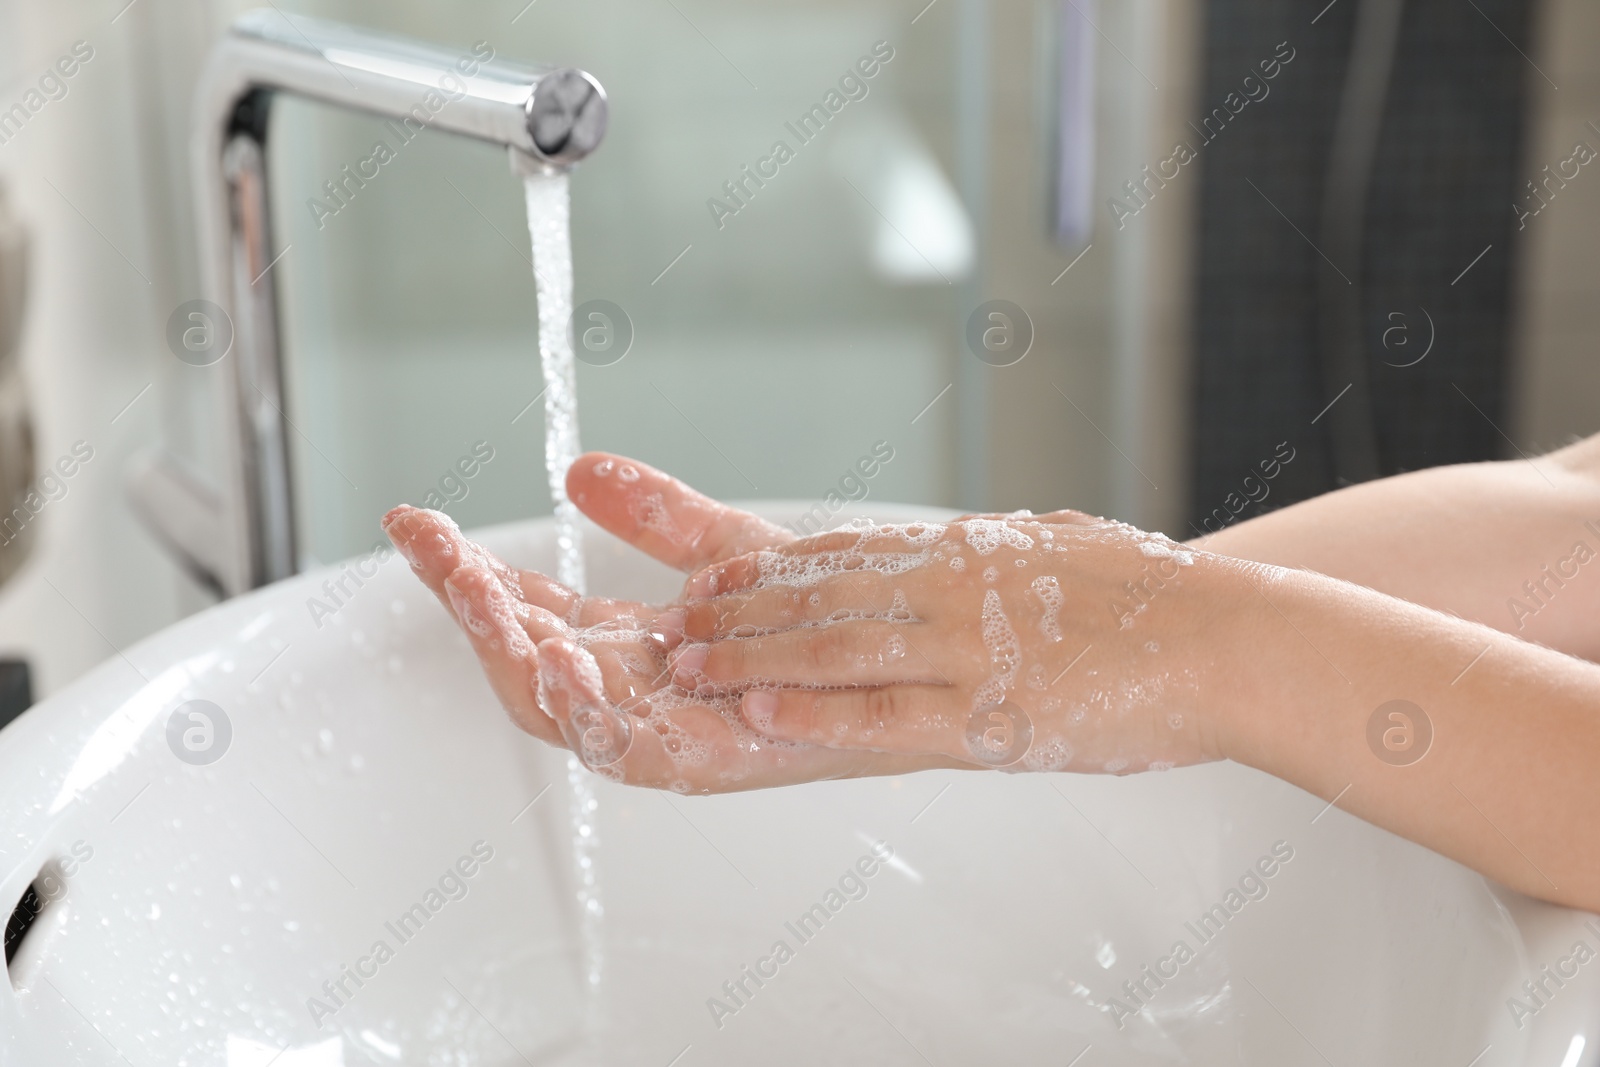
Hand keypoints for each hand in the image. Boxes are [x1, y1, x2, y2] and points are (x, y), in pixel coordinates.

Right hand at [384, 454, 956, 790]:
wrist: (914, 656)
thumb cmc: (830, 615)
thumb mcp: (730, 551)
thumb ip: (657, 518)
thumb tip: (577, 469)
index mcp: (630, 646)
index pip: (528, 610)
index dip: (470, 572)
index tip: (418, 523)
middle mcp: (637, 692)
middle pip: (524, 659)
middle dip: (470, 606)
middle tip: (433, 550)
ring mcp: (664, 730)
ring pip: (557, 707)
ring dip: (508, 655)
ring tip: (476, 597)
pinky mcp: (705, 761)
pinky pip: (623, 748)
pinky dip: (585, 708)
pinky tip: (558, 656)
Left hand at [667, 514, 1238, 773]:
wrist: (1223, 640)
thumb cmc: (1152, 596)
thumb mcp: (1059, 548)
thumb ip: (999, 553)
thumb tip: (967, 549)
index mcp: (967, 550)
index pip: (844, 553)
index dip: (770, 569)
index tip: (717, 577)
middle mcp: (950, 590)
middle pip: (820, 595)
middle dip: (741, 610)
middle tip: (681, 621)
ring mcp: (964, 651)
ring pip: (832, 649)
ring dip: (753, 657)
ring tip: (693, 665)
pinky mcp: (987, 715)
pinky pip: (883, 713)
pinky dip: (816, 711)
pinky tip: (764, 712)